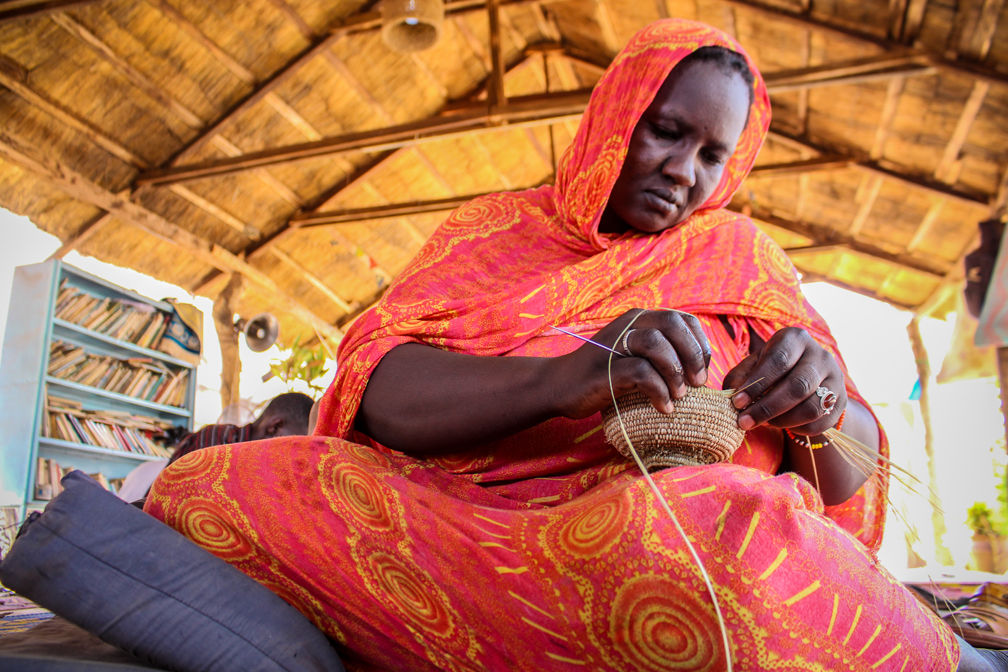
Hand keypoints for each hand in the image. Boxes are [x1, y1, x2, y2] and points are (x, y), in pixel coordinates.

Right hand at [547, 309, 710, 418]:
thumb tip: (699, 369)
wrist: (560, 386)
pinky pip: (642, 373)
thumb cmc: (603, 376)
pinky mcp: (606, 368)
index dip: (699, 343)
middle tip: (698, 383)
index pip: (682, 319)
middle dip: (693, 354)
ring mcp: (615, 344)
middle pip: (672, 324)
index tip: (703, 369)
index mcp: (639, 319)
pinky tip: (663, 407)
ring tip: (679, 395)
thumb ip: (659, 353)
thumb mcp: (634, 357)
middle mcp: (629, 324)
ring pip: (657, 343)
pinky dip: (659, 392)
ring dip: (675, 372)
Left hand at [722, 327, 845, 434]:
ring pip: (812, 407)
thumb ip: (739, 378)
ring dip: (782, 420)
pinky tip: (782, 425)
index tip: (737, 402)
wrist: (806, 380)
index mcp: (795, 339)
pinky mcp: (841, 401)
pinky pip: (821, 422)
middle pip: (797, 386)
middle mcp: (820, 355)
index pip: (778, 361)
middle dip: (767, 408)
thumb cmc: (771, 371)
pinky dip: (798, 429)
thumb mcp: (752, 367)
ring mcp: (835, 378)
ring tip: (763, 423)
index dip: (757, 384)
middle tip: (745, 421)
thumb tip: (732, 395)